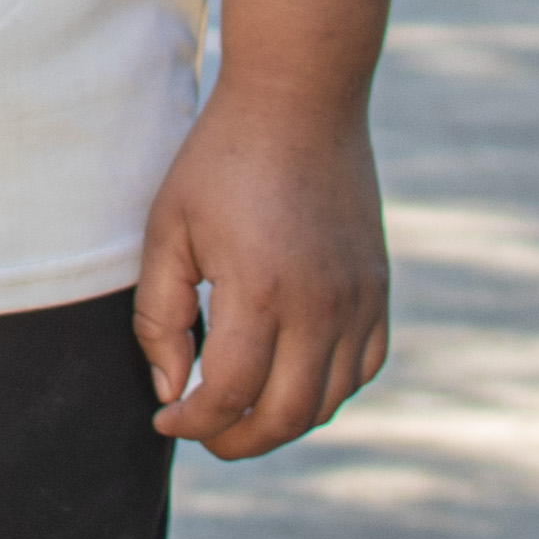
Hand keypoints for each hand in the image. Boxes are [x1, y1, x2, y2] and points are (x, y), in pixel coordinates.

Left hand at [132, 84, 391, 460]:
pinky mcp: (378, 288)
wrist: (301, 98)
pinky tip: (290, 376)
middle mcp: (320, 304)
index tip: (165, 417)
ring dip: (280, 421)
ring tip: (239, 408)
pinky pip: (363, 368)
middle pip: (284, 417)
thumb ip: (160, 317)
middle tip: (201, 429)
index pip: (229, 396)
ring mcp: (359, 299)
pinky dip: (327, 390)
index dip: (192, 422)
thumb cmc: (221, 159)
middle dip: (234, 440)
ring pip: (328, 402)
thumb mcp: (168, 229)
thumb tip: (172, 390)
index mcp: (260, 289)